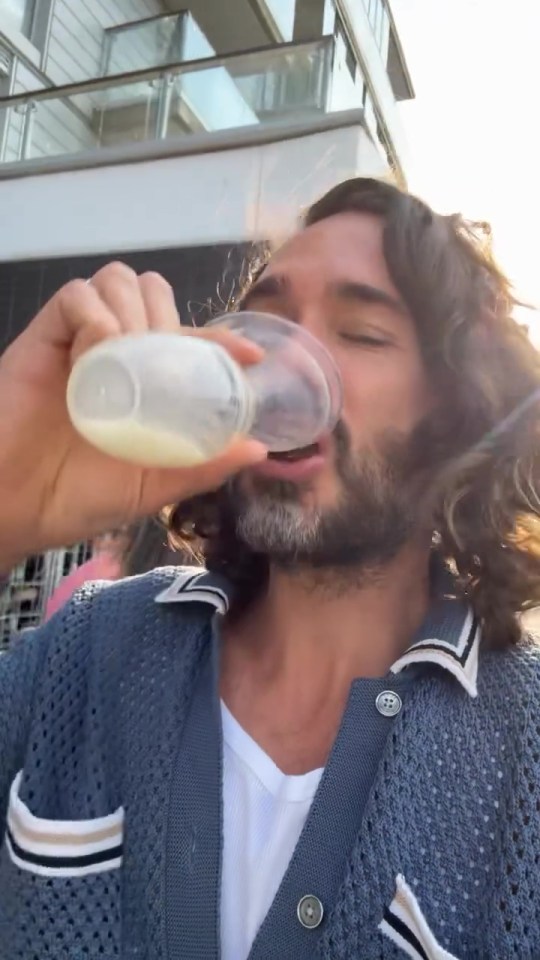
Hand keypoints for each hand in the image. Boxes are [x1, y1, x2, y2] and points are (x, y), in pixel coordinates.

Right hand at [0, 262, 265, 567]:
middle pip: (151, 292)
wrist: (16, 509)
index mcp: (142, 383)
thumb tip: (257, 450)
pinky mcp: (42, 338)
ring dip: (135, 309)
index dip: (220, 338)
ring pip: (116, 282)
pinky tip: (103, 350)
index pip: (187, 338)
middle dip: (170, 314)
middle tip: (167, 361)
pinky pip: (75, 297)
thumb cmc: (79, 498)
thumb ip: (201, 467)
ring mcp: (78, 342)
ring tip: (134, 355)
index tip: (250, 355)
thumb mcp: (153, 486)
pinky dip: (95, 314)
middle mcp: (113, 354)